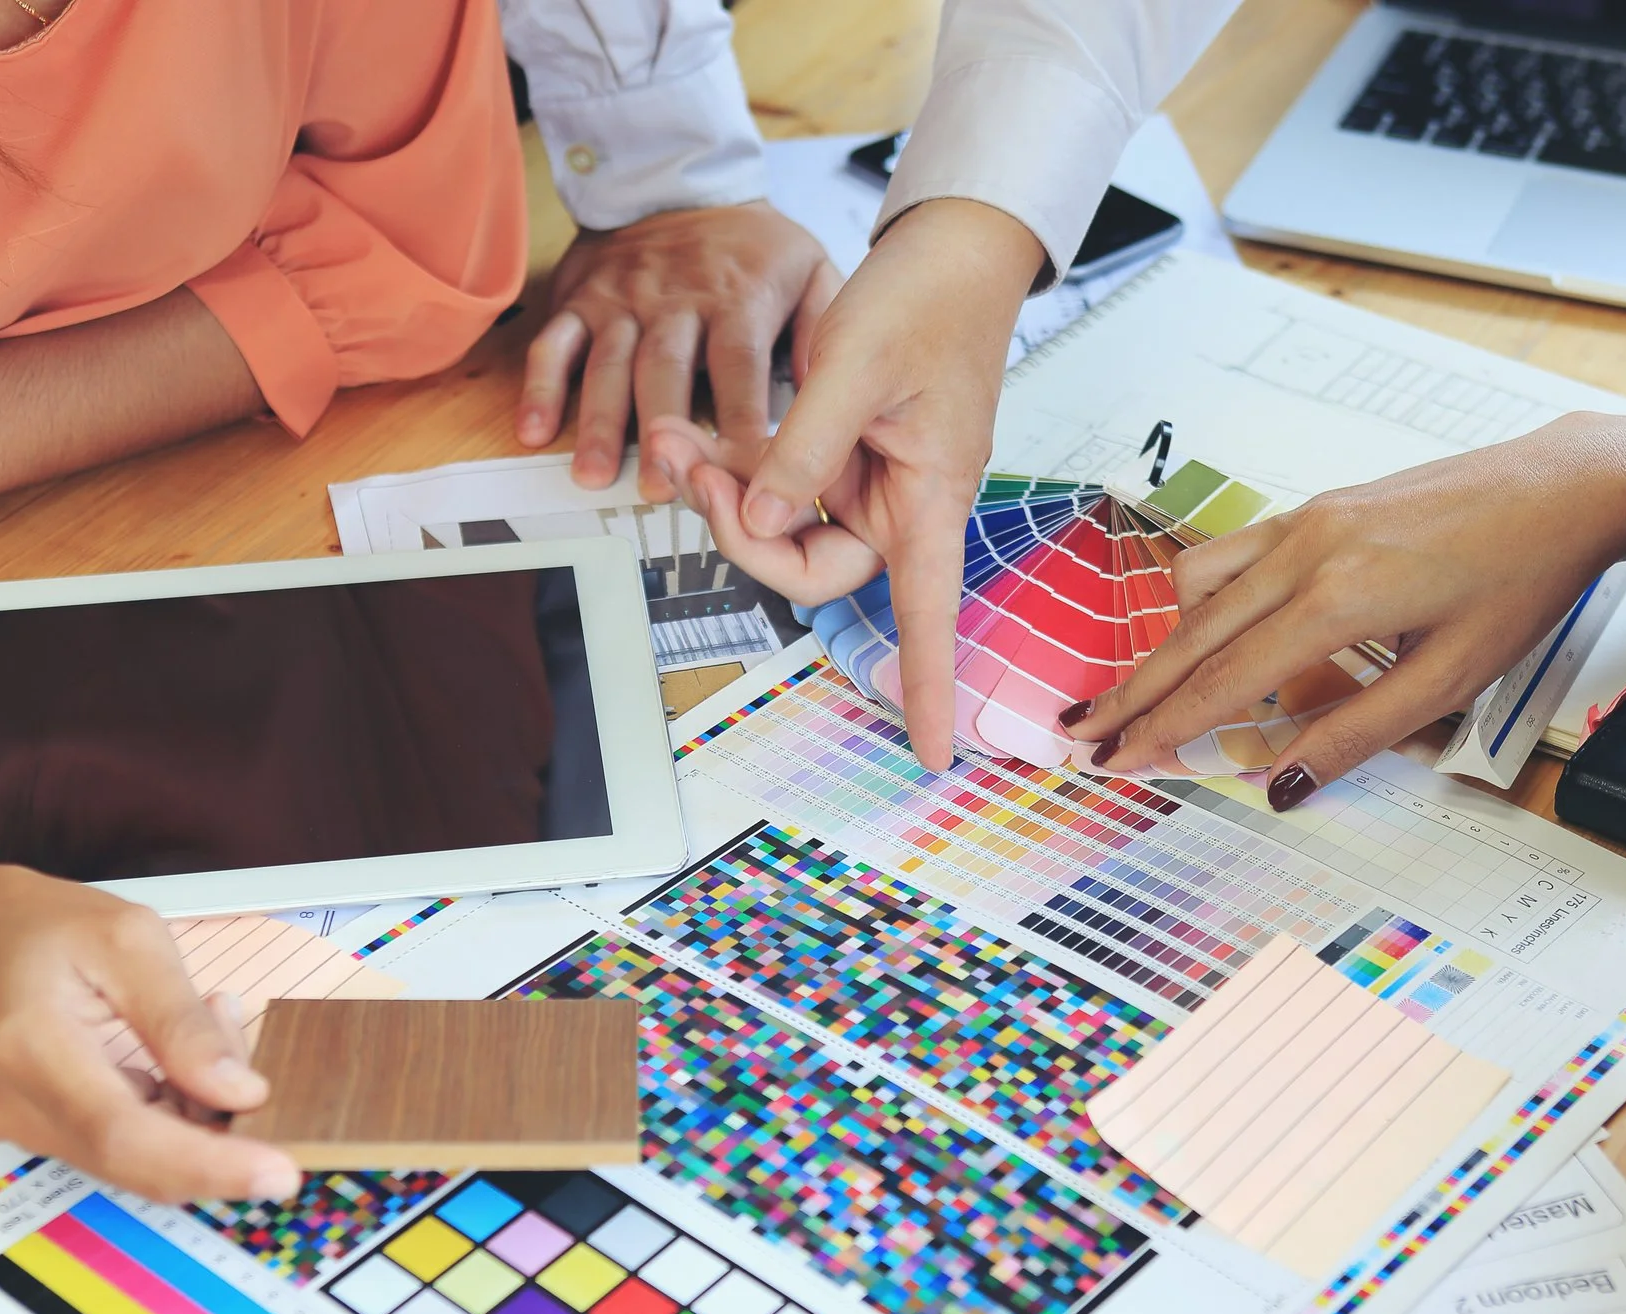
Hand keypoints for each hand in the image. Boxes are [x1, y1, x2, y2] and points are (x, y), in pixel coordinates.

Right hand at [0, 863, 299, 1202]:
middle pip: (135, 1162)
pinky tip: (184, 1057)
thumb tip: (239, 1091)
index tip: (280, 1174)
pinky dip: (169, 1115)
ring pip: (133, 1158)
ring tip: (214, 1031)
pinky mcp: (32, 1130)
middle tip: (273, 1095)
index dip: (209, 1165)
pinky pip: (117, 1144)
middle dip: (220, 1148)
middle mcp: (15, 1104)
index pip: (127, 1135)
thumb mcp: (122, 937)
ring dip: (196, 1120)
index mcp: (30, 1045)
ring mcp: (17, 1126)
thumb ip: (179, 1019)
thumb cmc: (23, 923)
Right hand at [518, 202, 838, 497]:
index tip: (743, 473)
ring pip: (607, 364)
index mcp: (736, 298)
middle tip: (660, 489)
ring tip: (595, 475)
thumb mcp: (809, 269)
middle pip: (665, 370)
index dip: (739, 421)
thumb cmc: (750, 245)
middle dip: (661, 431)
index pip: (739, 366)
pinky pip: (553, 343)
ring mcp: (622, 300)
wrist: (680, 178)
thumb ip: (823, 331)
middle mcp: (675, 300)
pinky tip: (534, 431)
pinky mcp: (580, 299)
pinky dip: (541, 387)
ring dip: (599, 423)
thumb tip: (834, 400)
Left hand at [644, 196, 1046, 769]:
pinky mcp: (840, 457)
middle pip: (813, 570)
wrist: (949, 249)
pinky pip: (779, 485)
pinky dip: (736, 465)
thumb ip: (805, 449)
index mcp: (930, 498)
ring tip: (677, 435)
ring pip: (784, 527)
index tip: (931, 752)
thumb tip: (764, 517)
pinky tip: (696, 434)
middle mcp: (901, 505)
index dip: (931, 684)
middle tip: (693, 465)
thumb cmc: (928, 300)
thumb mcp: (855, 367)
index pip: (931, 612)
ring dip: (725, 491)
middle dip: (743, 532)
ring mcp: (868, 483)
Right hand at [1060, 414, 1625, 800]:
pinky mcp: (1316, 509)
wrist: (1561, 490)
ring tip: (1142, 695)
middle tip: (1087, 734)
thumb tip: (1283, 784)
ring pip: (1200, 588)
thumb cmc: (1520, 580)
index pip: (1223, 679)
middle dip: (1137, 691)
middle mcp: (1305, 551)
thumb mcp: (1449, 679)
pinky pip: (1231, 555)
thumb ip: (1357, 734)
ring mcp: (1305, 521)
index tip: (1120, 759)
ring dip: (1163, 645)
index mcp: (1337, 599)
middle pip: (1191, 634)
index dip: (1164, 727)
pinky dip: (1202, 602)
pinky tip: (1205, 633)